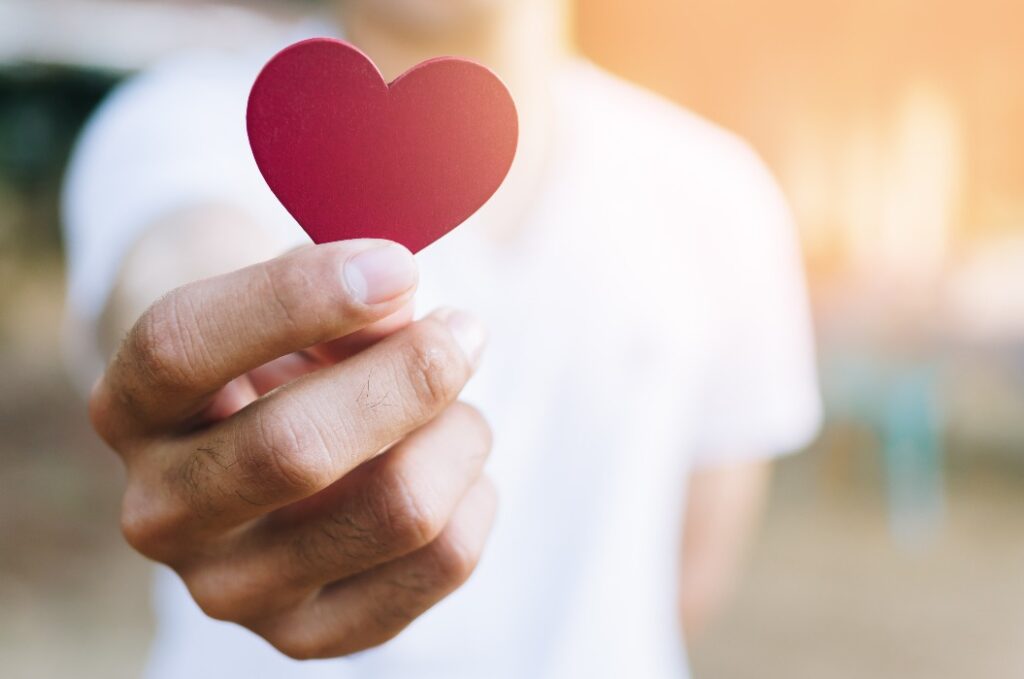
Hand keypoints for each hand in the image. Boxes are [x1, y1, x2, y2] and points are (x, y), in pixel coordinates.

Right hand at [90, 240, 495, 658]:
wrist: (270, 441)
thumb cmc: (282, 352)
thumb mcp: (292, 299)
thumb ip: (341, 300)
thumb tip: (413, 326)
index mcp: (132, 409)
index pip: (183, 347)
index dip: (298, 298)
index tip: (399, 264)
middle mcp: (161, 513)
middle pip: (295, 448)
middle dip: (411, 374)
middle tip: (464, 331)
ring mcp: (232, 591)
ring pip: (397, 509)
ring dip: (457, 433)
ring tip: (455, 407)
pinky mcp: (312, 636)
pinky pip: (445, 559)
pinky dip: (475, 493)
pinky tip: (451, 469)